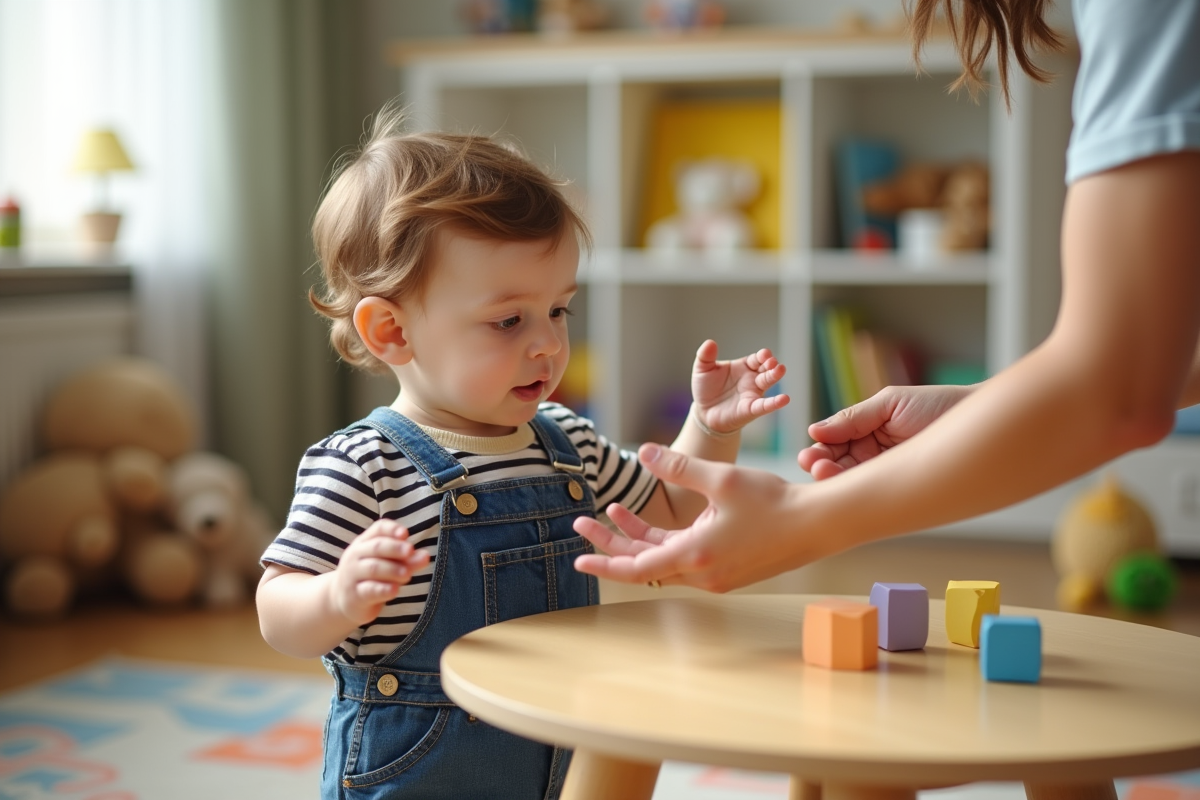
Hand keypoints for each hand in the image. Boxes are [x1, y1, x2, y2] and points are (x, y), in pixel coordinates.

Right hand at [329, 519, 429, 626]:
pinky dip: (383, 589)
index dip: (392, 529)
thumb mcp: (388, 565)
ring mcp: (353, 575)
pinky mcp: (355, 595)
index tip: (405, 534)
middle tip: (410, 551)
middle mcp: (356, 556)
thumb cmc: (371, 578)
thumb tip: (426, 556)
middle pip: (376, 547)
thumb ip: (408, 560)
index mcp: (365, 542)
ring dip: (392, 569)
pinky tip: (395, 590)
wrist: (342, 602)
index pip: (378, 529)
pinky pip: (369, 590)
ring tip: (408, 574)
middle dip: (395, 548)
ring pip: (373, 568)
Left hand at [573, 444, 818, 592]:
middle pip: (644, 565)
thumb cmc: (774, 501)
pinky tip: (656, 519)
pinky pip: (684, 559)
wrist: (819, 524)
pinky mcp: (727, 570)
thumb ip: (679, 466)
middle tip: (582, 524)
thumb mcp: (722, 478)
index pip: (637, 568)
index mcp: (697, 555)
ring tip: (615, 512)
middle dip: (612, 544)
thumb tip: (643, 453)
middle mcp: (703, 573)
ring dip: (639, 538)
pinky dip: (664, 541)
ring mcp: (716, 576)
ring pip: (664, 560)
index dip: (605, 562)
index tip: (578, 557)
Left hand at [691, 339, 788, 434]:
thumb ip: (705, 356)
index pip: (757, 358)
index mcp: (744, 367)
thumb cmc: (706, 389)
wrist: (704, 412)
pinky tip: (784, 399)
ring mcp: (753, 394)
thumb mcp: (702, 370)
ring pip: (767, 383)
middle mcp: (752, 379)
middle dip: (771, 364)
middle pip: (766, 369)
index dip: (762, 356)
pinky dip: (775, 403)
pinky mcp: (750, 409)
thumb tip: (710, 342)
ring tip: (780, 370)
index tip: (765, 354)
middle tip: (772, 361)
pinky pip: (764, 406)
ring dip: (774, 376)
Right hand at [798, 384, 975, 479]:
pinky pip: (873, 493)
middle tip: (817, 468)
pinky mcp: (899, 487)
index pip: (831, 443)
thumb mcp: (891, 403)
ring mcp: (883, 471)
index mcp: (864, 429)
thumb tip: (815, 430)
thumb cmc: (938, 405)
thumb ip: (854, 417)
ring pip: (850, 482)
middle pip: (834, 464)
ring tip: (827, 476)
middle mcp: (870, 452)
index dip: (819, 451)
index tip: (810, 456)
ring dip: (834, 482)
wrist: (980, 422)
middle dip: (821, 467)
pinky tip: (847, 493)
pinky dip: (857, 494)